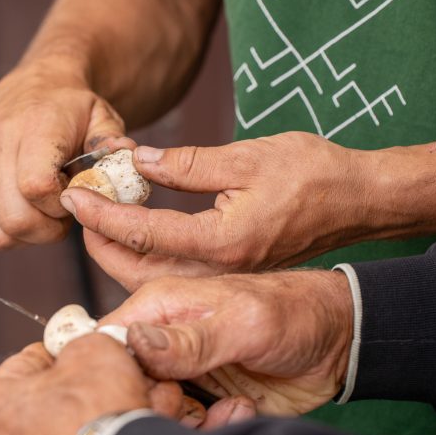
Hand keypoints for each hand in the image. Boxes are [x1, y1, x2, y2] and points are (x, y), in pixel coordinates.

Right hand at [0, 61, 134, 249]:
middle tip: (63, 209)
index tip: (75, 193)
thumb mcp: (104, 117)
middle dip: (47, 228)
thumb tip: (125, 159)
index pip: (35, 187)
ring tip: (43, 208)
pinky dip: (8, 230)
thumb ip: (114, 143)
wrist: (32, 90)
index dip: (60, 205)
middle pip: (16, 220)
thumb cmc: (73, 111)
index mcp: (34, 127)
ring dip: (27, 233)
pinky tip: (25, 207)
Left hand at [0, 335, 252, 434]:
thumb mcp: (91, 347)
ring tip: (142, 395)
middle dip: (92, 384)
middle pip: (54, 400)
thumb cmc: (97, 409)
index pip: (28, 361)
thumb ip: (81, 342)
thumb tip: (85, 350)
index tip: (85, 347)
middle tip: (118, 371)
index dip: (64, 349)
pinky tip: (144, 422)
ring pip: (74, 431)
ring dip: (108, 411)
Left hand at [58, 132, 365, 290]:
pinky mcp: (233, 274)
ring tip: (96, 221)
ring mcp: (228, 277)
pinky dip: (148, 257)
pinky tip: (135, 234)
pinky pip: (177, 274)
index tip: (74, 196)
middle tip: (77, 211)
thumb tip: (139, 162)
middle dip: (101, 243)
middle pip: (141, 270)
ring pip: (157, 277)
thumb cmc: (314, 174)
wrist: (361, 201)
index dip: (103, 215)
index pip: (145, 233)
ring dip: (121, 253)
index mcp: (224, 241)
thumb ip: (188, 163)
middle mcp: (222, 269)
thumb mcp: (248, 157)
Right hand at [99, 271, 353, 415]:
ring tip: (227, 410)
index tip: (145, 393)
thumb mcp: (243, 323)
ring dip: (185, 423)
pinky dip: (210, 431)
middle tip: (189, 407)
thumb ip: (190, 339)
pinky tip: (240, 413)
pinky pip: (186, 427)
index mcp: (158, 308)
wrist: (338, 344)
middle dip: (152, 406)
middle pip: (125, 387)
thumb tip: (133, 343)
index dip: (113, 373)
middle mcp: (162, 342)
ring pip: (153, 412)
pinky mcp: (202, 400)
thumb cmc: (293, 314)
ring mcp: (181, 373)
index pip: (106, 343)